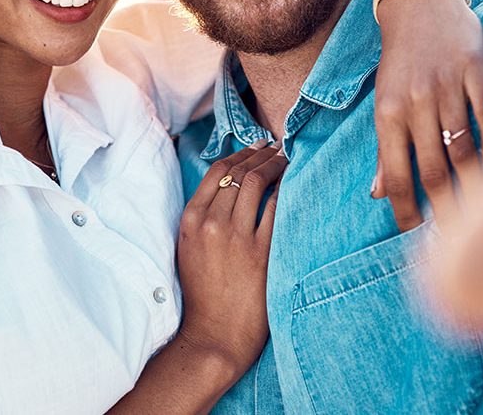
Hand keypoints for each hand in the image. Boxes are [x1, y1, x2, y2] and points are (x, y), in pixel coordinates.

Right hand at [177, 140, 284, 374]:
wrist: (213, 334)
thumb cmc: (202, 292)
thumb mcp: (189, 247)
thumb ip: (202, 215)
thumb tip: (227, 183)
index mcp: (190, 220)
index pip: (217, 171)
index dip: (240, 154)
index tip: (256, 148)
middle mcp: (211, 223)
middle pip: (240, 172)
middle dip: (261, 155)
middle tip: (276, 148)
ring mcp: (236, 237)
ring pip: (257, 183)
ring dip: (275, 166)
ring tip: (286, 161)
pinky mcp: (260, 252)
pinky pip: (276, 209)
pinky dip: (285, 191)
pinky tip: (293, 185)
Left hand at [373, 0, 482, 231]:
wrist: (419, 4)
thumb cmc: (399, 62)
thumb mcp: (383, 101)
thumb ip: (384, 148)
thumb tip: (379, 194)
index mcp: (387, 113)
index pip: (395, 173)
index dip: (404, 208)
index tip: (413, 232)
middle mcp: (416, 102)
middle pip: (432, 168)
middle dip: (442, 208)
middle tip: (452, 237)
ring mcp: (448, 86)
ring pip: (463, 148)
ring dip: (472, 187)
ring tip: (478, 216)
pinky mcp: (476, 70)